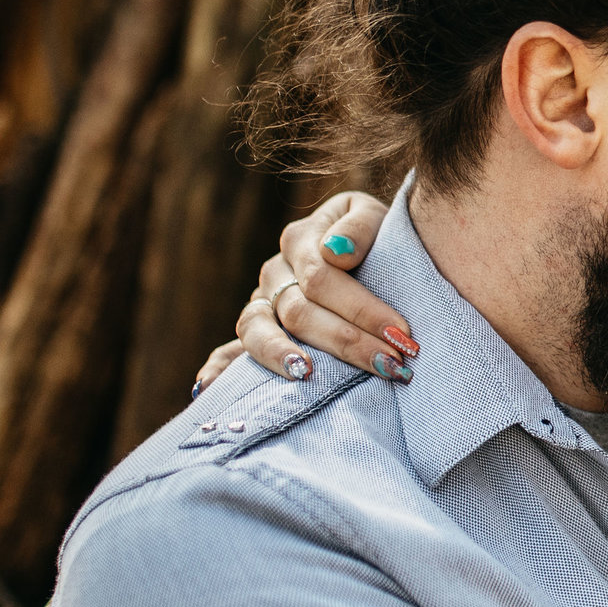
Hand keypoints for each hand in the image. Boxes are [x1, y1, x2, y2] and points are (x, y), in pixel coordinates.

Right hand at [193, 192, 405, 394]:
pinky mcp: (256, 333)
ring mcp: (262, 304)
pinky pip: (228, 351)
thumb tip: (335, 253)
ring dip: (281, 355)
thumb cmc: (379, 238)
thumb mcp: (376, 217)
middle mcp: (275, 273)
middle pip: (299, 311)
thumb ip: (360, 226)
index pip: (321, 278)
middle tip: (389, 364)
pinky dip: (217, 369)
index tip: (401, 334)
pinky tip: (207, 389)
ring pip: (257, 330)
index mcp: (300, 241)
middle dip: (347, 341)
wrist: (372, 250)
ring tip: (306, 373)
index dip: (362, 308)